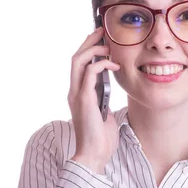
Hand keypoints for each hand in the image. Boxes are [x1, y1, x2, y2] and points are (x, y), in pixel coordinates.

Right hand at [67, 27, 120, 173]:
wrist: (94, 156)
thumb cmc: (101, 139)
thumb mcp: (104, 114)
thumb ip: (103, 101)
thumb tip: (110, 91)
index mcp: (78, 94)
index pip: (79, 65)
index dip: (88, 49)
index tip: (101, 39)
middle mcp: (74, 92)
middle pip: (75, 58)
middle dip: (89, 42)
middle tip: (102, 31)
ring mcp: (76, 95)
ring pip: (77, 61)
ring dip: (93, 49)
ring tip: (107, 46)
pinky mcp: (84, 99)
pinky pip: (89, 73)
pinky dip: (101, 65)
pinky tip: (114, 66)